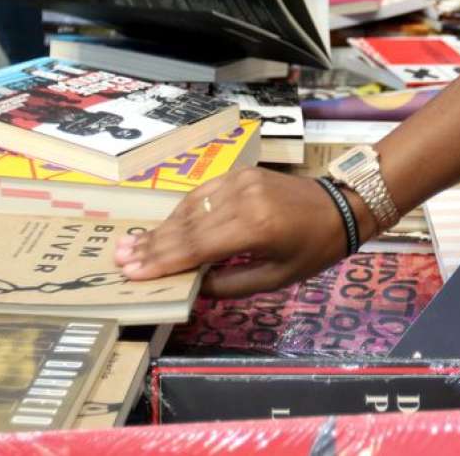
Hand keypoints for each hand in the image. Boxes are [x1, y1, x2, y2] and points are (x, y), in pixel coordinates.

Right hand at [114, 168, 377, 296]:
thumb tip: (193, 287)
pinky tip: (162, 226)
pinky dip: (181, 211)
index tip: (132, 272)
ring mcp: (240, 181)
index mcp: (255, 227)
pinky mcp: (241, 172)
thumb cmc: (313, 249)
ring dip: (160, 228)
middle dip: (152, 245)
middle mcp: (243, 198)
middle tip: (119, 259)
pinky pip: (202, 193)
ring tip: (132, 245)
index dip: (162, 261)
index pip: (197, 246)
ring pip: (190, 206)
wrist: (340, 206)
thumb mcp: (276, 278)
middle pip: (187, 225)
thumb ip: (231, 284)